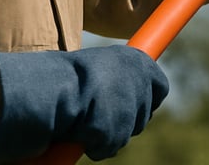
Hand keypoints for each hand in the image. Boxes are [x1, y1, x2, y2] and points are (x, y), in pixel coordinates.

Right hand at [0, 45, 168, 162]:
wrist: (48, 87)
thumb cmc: (64, 75)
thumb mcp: (96, 67)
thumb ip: (114, 77)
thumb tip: (124, 88)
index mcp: (137, 60)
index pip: (160, 86)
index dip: (148, 98)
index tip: (134, 105)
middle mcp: (140, 81)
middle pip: (145, 113)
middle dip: (127, 120)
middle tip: (102, 118)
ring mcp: (130, 106)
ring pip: (127, 133)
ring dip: (109, 134)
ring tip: (85, 121)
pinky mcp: (117, 130)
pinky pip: (109, 147)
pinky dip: (96, 147)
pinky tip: (80, 134)